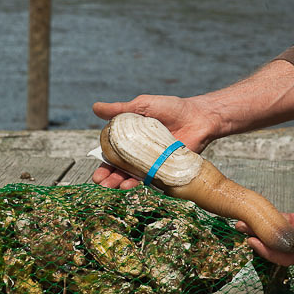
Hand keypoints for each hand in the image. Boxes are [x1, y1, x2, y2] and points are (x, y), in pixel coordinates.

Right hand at [92, 94, 216, 188]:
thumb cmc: (171, 108)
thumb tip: (95, 107)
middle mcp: (139, 154)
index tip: (97, 173)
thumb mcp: (143, 105)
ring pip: (133, 177)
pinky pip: (152, 180)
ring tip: (114, 188)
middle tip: (100, 183)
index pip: (112, 155)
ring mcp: (152, 163)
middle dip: (109, 178)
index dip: (103, 164)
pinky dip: (141, 184)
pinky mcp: (165, 170)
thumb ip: (120, 109)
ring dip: (122, 184)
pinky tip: (132, 187)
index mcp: (130, 139)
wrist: (198, 117)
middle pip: (120, 169)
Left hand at [236, 204, 293, 266]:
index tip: (249, 238)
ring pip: (285, 252)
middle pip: (280, 255)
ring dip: (267, 240)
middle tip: (240, 226)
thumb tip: (278, 221)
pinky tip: (267, 229)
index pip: (284, 256)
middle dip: (259, 242)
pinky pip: (293, 249)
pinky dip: (278, 240)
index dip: (264, 249)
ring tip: (248, 226)